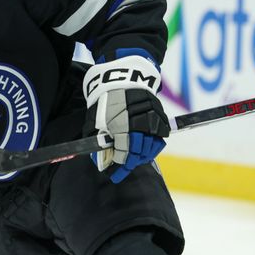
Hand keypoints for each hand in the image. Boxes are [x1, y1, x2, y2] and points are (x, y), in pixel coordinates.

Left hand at [83, 54, 170, 182]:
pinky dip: (153, 145)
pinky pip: (160, 137)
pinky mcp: (160, 116)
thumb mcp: (94, 120)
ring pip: (152, 147)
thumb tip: (99, 161)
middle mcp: (140, 126)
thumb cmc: (105, 100)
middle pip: (139, 154)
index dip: (119, 168)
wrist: (122, 78)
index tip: (113, 175)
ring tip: (133, 159)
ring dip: (142, 156)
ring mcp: (153, 121)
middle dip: (130, 163)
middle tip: (123, 167)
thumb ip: (97, 141)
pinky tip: (144, 148)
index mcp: (123, 128)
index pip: (124, 156)